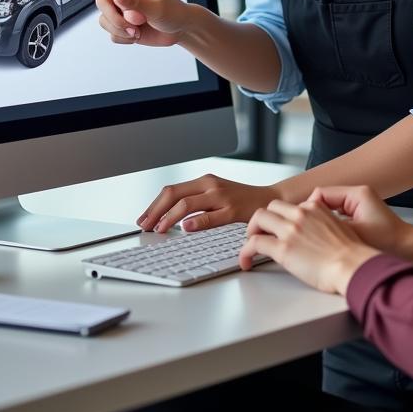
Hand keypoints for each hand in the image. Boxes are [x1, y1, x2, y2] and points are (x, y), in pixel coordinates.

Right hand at [64, 0, 195, 48]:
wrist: (179, 30)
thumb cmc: (173, 12)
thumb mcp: (157, 7)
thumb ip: (135, 3)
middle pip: (100, 4)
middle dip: (116, 18)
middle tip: (137, 22)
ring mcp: (121, 12)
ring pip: (104, 22)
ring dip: (121, 29)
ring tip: (139, 29)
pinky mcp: (122, 27)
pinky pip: (112, 35)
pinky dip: (124, 38)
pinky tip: (138, 34)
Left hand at [138, 174, 277, 232]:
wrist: (270, 200)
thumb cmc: (241, 201)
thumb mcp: (216, 196)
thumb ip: (196, 203)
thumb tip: (167, 218)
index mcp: (204, 181)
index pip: (170, 190)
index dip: (153, 205)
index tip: (143, 219)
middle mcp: (210, 185)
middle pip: (173, 194)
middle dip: (155, 211)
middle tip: (145, 226)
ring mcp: (221, 196)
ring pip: (186, 203)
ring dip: (168, 217)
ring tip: (159, 230)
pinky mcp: (232, 209)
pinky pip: (209, 215)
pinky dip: (195, 222)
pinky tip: (185, 228)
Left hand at [238, 199, 380, 294]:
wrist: (354, 267)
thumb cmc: (351, 254)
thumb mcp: (340, 224)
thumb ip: (323, 217)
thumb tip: (314, 218)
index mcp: (315, 207)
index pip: (289, 206)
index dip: (282, 217)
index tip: (279, 228)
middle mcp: (301, 214)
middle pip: (270, 207)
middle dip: (263, 220)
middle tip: (262, 234)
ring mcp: (291, 230)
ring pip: (258, 218)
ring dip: (252, 231)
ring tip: (252, 245)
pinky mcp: (283, 249)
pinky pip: (254, 244)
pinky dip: (245, 252)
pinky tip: (246, 262)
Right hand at [304, 186, 412, 257]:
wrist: (409, 249)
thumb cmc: (388, 241)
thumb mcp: (355, 233)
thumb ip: (329, 225)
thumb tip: (308, 221)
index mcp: (357, 194)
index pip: (321, 193)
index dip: (308, 208)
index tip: (301, 223)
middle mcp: (358, 194)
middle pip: (323, 198)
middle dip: (312, 213)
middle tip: (303, 229)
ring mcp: (359, 203)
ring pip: (329, 207)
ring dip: (321, 219)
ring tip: (313, 234)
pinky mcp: (360, 214)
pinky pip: (337, 214)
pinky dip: (330, 224)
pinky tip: (326, 237)